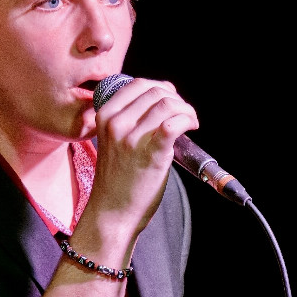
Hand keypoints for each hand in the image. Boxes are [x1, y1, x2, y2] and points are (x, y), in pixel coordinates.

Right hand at [76, 77, 197, 258]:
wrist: (112, 211)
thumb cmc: (116, 179)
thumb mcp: (112, 140)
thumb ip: (128, 119)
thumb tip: (162, 100)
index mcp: (105, 116)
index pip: (137, 84)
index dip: (160, 88)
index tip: (170, 100)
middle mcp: (116, 123)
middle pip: (155, 92)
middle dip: (176, 99)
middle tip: (184, 114)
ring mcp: (132, 138)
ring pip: (167, 104)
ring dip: (186, 109)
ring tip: (190, 122)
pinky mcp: (151, 152)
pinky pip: (174, 123)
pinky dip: (188, 119)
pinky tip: (191, 127)